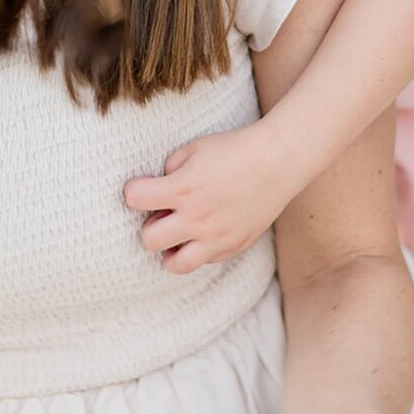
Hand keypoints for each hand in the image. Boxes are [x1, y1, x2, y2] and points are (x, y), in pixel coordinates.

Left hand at [124, 123, 297, 273]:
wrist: (279, 160)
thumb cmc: (235, 149)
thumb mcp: (195, 149)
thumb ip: (170, 169)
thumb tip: (158, 189)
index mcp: (183, 188)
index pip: (134, 200)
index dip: (134, 192)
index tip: (142, 188)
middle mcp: (197, 218)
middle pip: (149, 240)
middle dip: (149, 225)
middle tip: (162, 214)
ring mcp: (217, 236)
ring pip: (174, 264)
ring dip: (169, 249)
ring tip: (177, 234)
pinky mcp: (234, 246)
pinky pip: (204, 261)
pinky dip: (197, 250)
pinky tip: (203, 233)